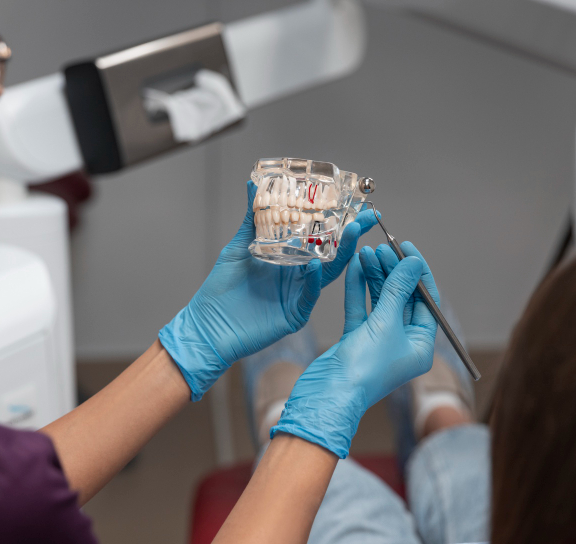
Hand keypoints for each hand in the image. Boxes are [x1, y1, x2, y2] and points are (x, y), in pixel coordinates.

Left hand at [159, 180, 379, 400]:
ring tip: (352, 232)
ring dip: (340, 254)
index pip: (317, 238)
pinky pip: (309, 296)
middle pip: (330, 254)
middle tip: (368, 217)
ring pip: (326, 274)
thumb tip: (253, 185)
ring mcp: (297, 296)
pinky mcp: (293, 315)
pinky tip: (316, 265)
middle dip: (351, 236)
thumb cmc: (220, 291)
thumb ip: (251, 219)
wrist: (207, 327)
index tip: (353, 203)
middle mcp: (296, 276)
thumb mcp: (238, 248)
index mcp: (287, 259)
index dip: (335, 222)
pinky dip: (313, 280)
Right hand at [269, 242, 438, 457]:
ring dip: (374, 276)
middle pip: (402, 298)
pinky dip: (357, 288)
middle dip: (393, 271)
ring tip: (367, 251)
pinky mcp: (355, 340)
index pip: (426, 301)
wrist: (327, 395)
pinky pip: (359, 308)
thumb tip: (413, 263)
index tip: (408, 247)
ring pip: (379, 301)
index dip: (417, 272)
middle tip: (383, 247)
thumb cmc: (363, 368)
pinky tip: (355, 267)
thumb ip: (397, 290)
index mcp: (420, 345)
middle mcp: (402, 343)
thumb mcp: (385, 324)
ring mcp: (377, 341)